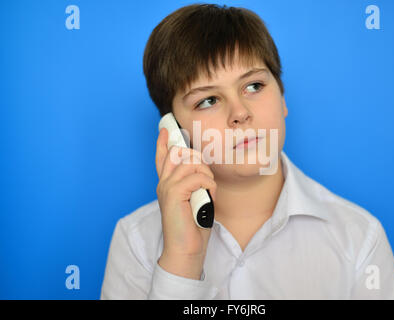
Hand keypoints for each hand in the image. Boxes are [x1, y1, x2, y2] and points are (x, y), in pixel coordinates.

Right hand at [155, 127, 216, 278]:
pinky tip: (209, 197)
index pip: (162, 158)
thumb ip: (194, 185)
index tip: (164, 130)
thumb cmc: (192, 227)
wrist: (186, 249)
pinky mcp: (173, 194)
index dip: (162, 142)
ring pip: (191, 163)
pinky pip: (197, 177)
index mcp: (167, 184)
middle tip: (208, 180)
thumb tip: (203, 171)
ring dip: (207, 176)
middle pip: (180, 153)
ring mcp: (166, 187)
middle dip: (199, 160)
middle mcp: (163, 183)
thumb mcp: (195, 200)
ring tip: (209, 192)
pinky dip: (208, 185)